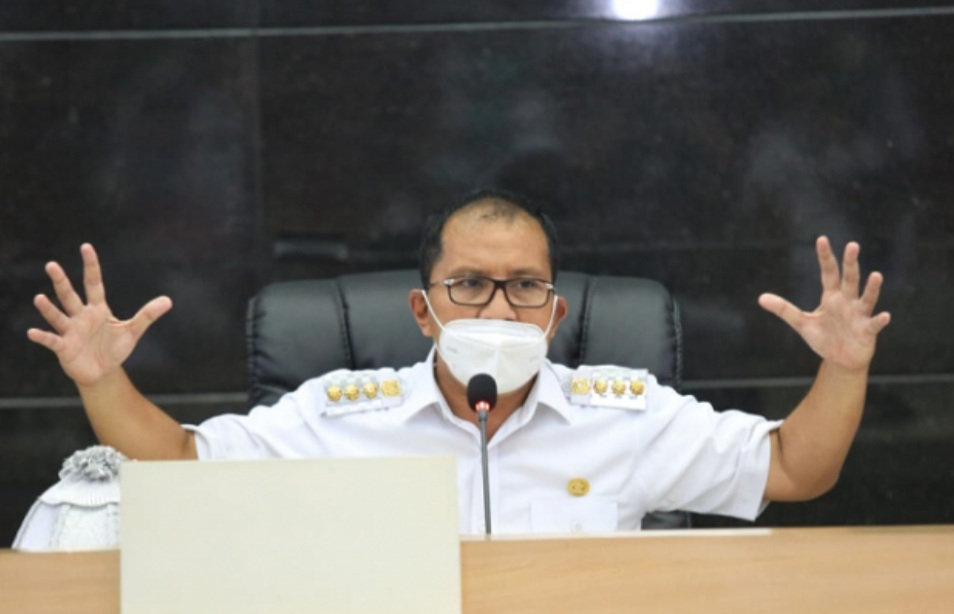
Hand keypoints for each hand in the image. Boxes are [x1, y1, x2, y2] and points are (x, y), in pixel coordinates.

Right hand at [27, 244, 171, 385]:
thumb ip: (147, 315)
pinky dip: (43, 337)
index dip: (91, 266)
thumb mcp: (133, 331)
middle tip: (52, 265)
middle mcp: (81, 316)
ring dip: (49, 308)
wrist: (103, 372)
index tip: (86, 247)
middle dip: (61, 281)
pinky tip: (32, 332)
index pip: (94, 283)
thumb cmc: (114, 348)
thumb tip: (168, 300)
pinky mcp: (64, 348)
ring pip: (58, 316)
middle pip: (70, 296)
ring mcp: (71, 331)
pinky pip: (52, 340)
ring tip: (40, 298)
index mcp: (98, 309)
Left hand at [758, 236, 890, 371]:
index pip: (828, 273)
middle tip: (852, 245)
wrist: (841, 360)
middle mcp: (847, 302)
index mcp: (831, 297)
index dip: (825, 257)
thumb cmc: (824, 338)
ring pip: (866, 298)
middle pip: (849, 279)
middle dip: (850, 263)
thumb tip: (760, 298)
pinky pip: (874, 324)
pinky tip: (884, 316)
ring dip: (872, 288)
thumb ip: (784, 310)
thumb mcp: (802, 323)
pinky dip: (879, 320)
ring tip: (876, 275)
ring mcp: (859, 315)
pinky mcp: (867, 331)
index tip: (821, 239)